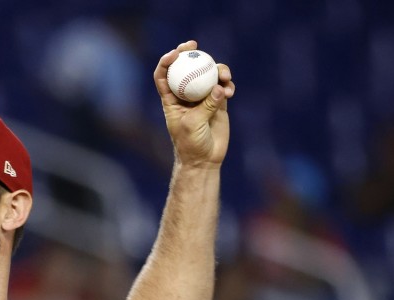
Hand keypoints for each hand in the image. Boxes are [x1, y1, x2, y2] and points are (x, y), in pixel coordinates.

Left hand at [154, 41, 234, 167]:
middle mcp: (185, 95)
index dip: (166, 61)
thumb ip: (206, 106)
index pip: (164, 75)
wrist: (204, 159)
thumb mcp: (193, 124)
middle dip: (189, 54)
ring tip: (225, 76)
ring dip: (217, 70)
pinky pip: (223, 88)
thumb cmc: (191, 144)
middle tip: (196, 46)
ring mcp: (202, 97)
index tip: (175, 53)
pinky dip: (227, 86)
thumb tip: (218, 88)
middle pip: (186, 68)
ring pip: (208, 75)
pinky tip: (229, 91)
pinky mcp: (218, 103)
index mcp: (171, 99)